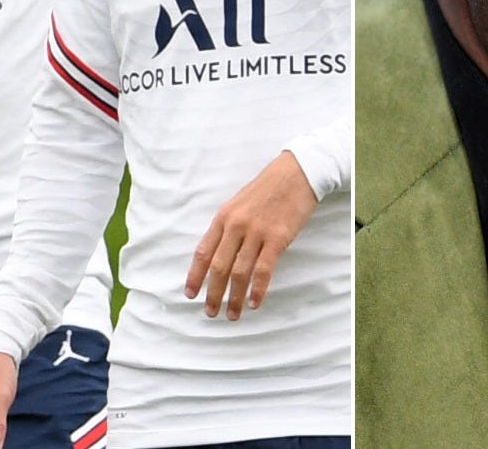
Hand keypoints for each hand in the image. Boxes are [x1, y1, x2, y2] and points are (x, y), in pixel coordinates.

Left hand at [185, 151, 318, 319]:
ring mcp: (256, 232)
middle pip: (218, 267)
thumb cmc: (268, 188)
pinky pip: (264, 270)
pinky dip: (257, 290)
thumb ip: (228, 226)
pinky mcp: (277, 238)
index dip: (195, 276)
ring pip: (239, 273)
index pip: (203, 252)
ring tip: (232, 315)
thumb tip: (219, 254)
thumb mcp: (240, 203)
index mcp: (224, 217)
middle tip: (211, 313)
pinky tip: (254, 303)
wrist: (296, 173)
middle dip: (213, 294)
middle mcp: (236, 225)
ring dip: (234, 298)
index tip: (191, 294)